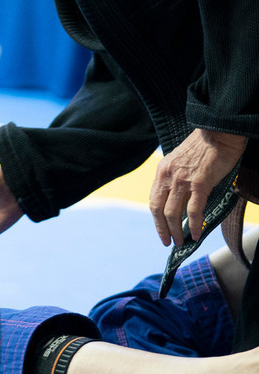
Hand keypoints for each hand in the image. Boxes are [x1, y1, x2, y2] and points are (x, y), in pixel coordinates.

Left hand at [149, 128, 245, 246]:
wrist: (220, 130)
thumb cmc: (204, 145)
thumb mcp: (180, 160)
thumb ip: (175, 177)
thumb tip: (178, 196)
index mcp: (162, 172)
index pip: (154, 201)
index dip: (156, 219)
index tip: (161, 230)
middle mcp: (168, 177)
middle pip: (159, 211)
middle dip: (162, 230)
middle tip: (169, 242)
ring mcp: (182, 181)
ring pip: (173, 214)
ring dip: (176, 231)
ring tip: (182, 242)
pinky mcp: (200, 184)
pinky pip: (193, 210)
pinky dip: (193, 224)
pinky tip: (196, 233)